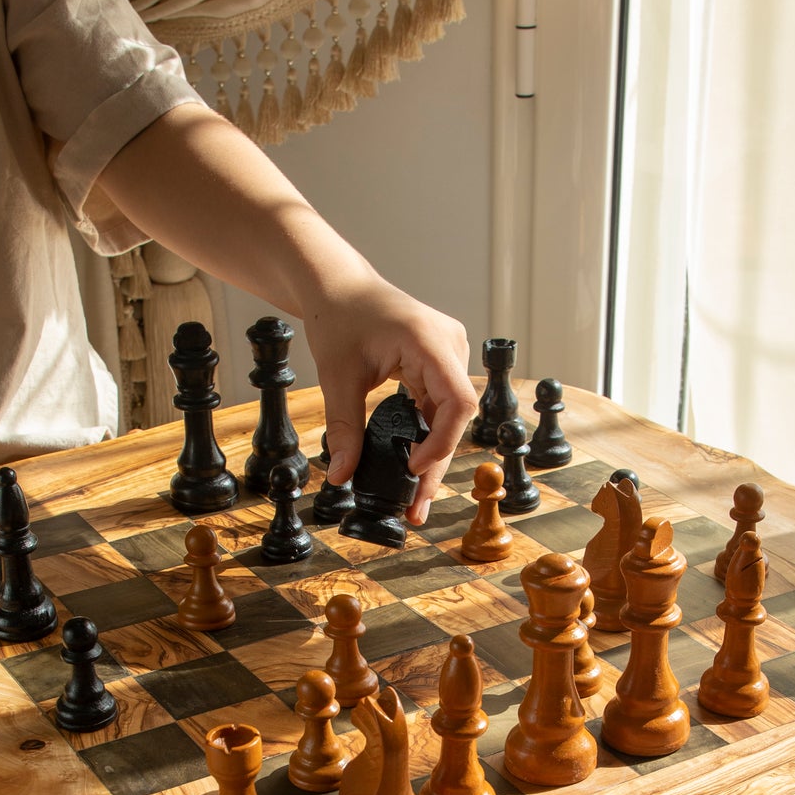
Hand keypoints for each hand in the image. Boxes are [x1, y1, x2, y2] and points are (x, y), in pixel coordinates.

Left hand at [302, 270, 474, 524]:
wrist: (339, 286)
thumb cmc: (340, 317)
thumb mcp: (337, 376)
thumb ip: (343, 427)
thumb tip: (343, 476)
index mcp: (429, 341)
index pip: (456, 400)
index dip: (441, 441)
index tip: (412, 470)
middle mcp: (449, 346)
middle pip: (455, 416)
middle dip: (436, 464)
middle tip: (416, 508)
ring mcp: (448, 355)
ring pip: (448, 417)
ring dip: (433, 457)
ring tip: (416, 500)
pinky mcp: (438, 365)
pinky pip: (438, 408)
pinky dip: (426, 438)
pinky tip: (414, 470)